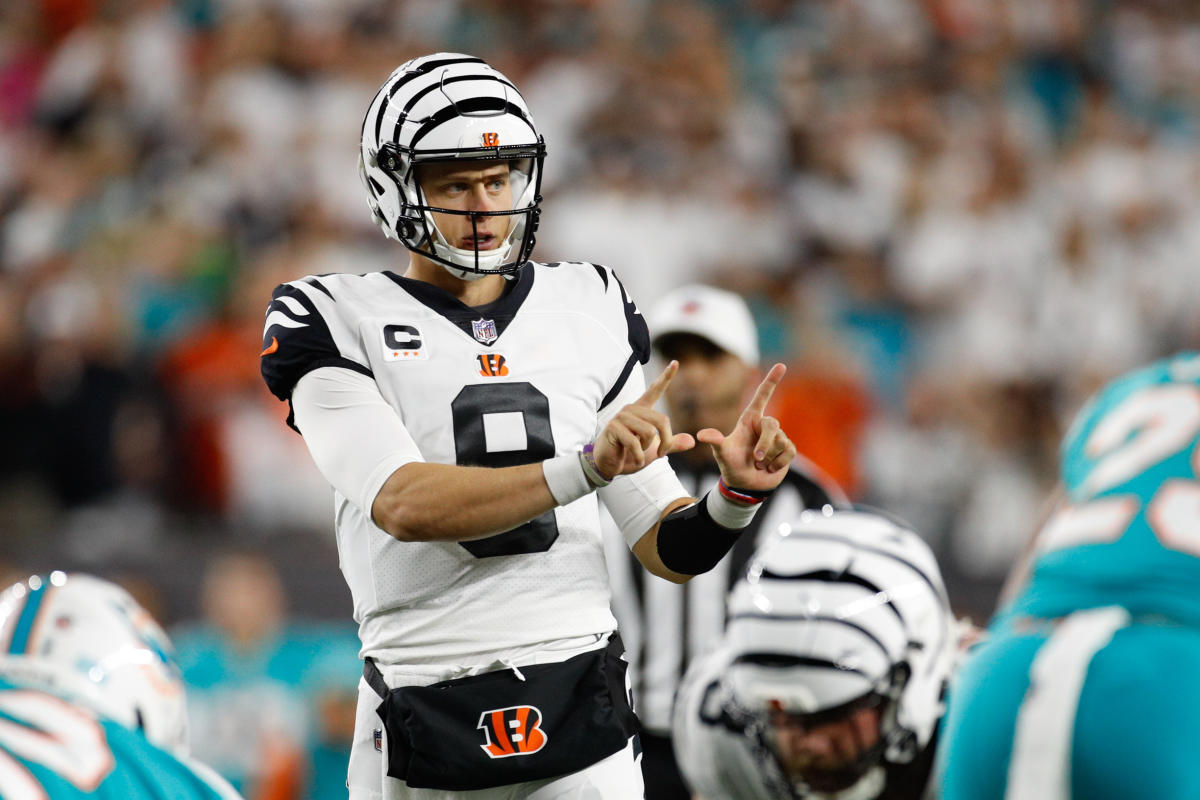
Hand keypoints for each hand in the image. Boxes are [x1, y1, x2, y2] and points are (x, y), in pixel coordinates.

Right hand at [592, 361, 695, 478]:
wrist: (608, 465)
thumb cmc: (630, 455)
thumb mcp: (654, 450)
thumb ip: (671, 444)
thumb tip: (692, 441)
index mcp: (642, 410)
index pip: (655, 390)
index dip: (666, 376)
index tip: (676, 362)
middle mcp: (632, 409)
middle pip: (662, 420)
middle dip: (666, 441)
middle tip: (661, 453)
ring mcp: (622, 417)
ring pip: (650, 432)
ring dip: (648, 449)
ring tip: (639, 453)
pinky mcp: (613, 427)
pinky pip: (635, 442)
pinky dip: (639, 456)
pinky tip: (635, 460)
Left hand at [696, 363, 794, 491]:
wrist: (745, 485)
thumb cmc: (731, 465)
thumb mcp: (722, 453)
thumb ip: (715, 442)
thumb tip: (701, 435)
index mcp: (750, 420)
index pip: (762, 396)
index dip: (771, 380)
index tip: (781, 364)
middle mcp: (765, 426)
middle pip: (773, 425)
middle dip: (765, 444)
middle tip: (756, 458)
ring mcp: (778, 438)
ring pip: (781, 441)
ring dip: (769, 457)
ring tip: (759, 464)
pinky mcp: (788, 450)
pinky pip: (789, 452)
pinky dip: (778, 463)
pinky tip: (770, 468)